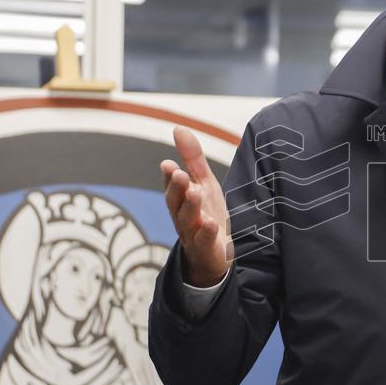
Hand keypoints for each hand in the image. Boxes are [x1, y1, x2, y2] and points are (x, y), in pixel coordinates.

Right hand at [161, 126, 231, 286]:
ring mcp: (194, 234)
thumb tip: (178, 128)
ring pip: (188, 221)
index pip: (172, 186)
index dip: (170, 177)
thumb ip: (192, 159)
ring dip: (190, 207)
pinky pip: (204, 242)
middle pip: (176, 203)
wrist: (216, 256)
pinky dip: (206, 233)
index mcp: (181, 200)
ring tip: (195, 192)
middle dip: (177, 188)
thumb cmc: (207, 215)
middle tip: (180, 174)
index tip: (169, 165)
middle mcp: (183, 216)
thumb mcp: (204, 184)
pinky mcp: (207, 250)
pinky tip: (210, 223)